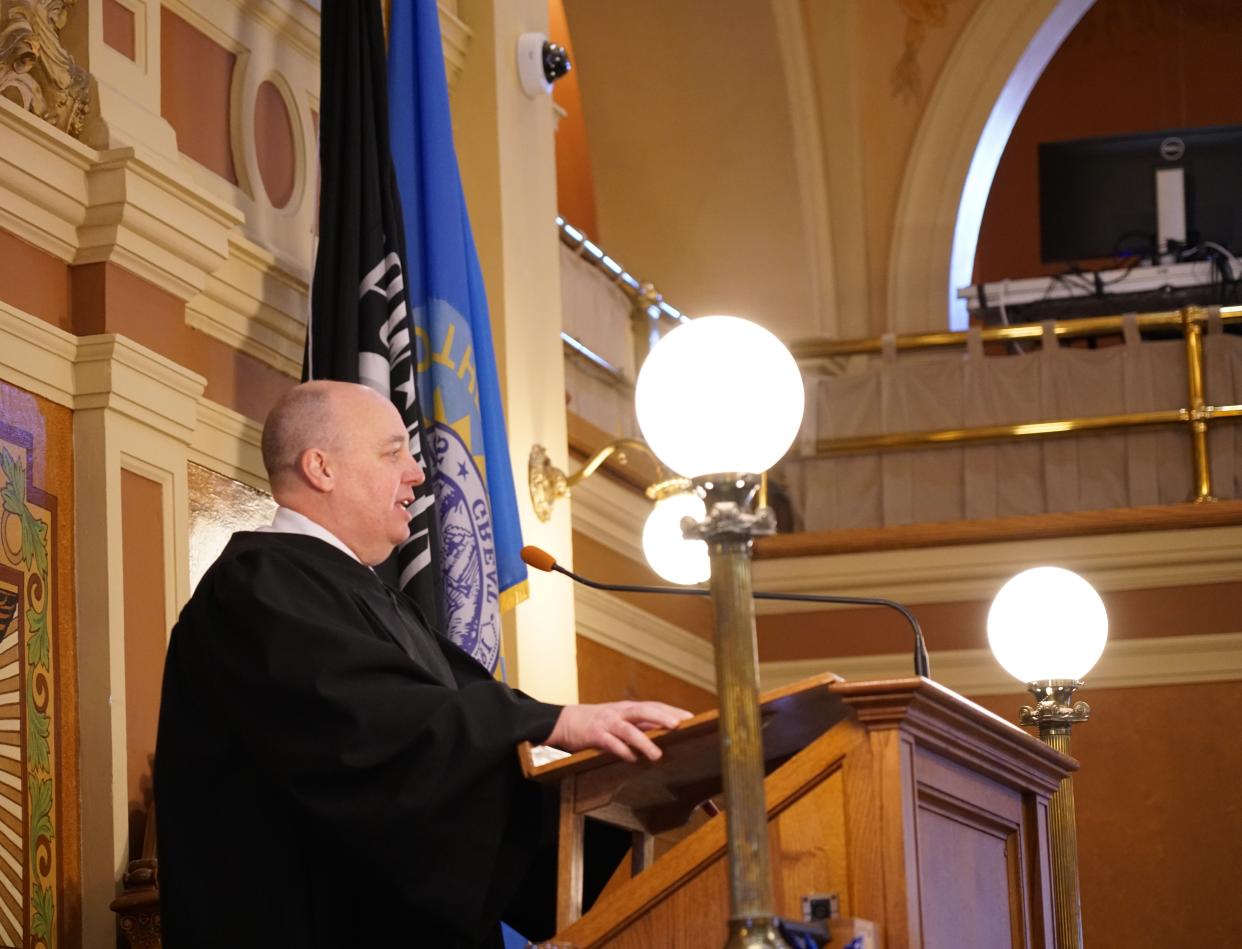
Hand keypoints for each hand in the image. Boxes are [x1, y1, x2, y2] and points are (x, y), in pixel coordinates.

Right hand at [545, 701, 692, 762]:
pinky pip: (610, 743)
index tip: (691, 717)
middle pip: (644, 711)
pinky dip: (622, 751)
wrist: (565, 721)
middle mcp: (620, 712)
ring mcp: (607, 723)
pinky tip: (631, 759)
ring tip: (657, 755)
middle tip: (678, 725)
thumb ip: (640, 725)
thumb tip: (666, 731)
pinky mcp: (594, 735)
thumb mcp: (620, 719)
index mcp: (628, 708)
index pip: (654, 706)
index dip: (672, 710)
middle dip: (662, 717)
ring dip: (644, 742)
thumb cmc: (598, 722)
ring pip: (628, 730)